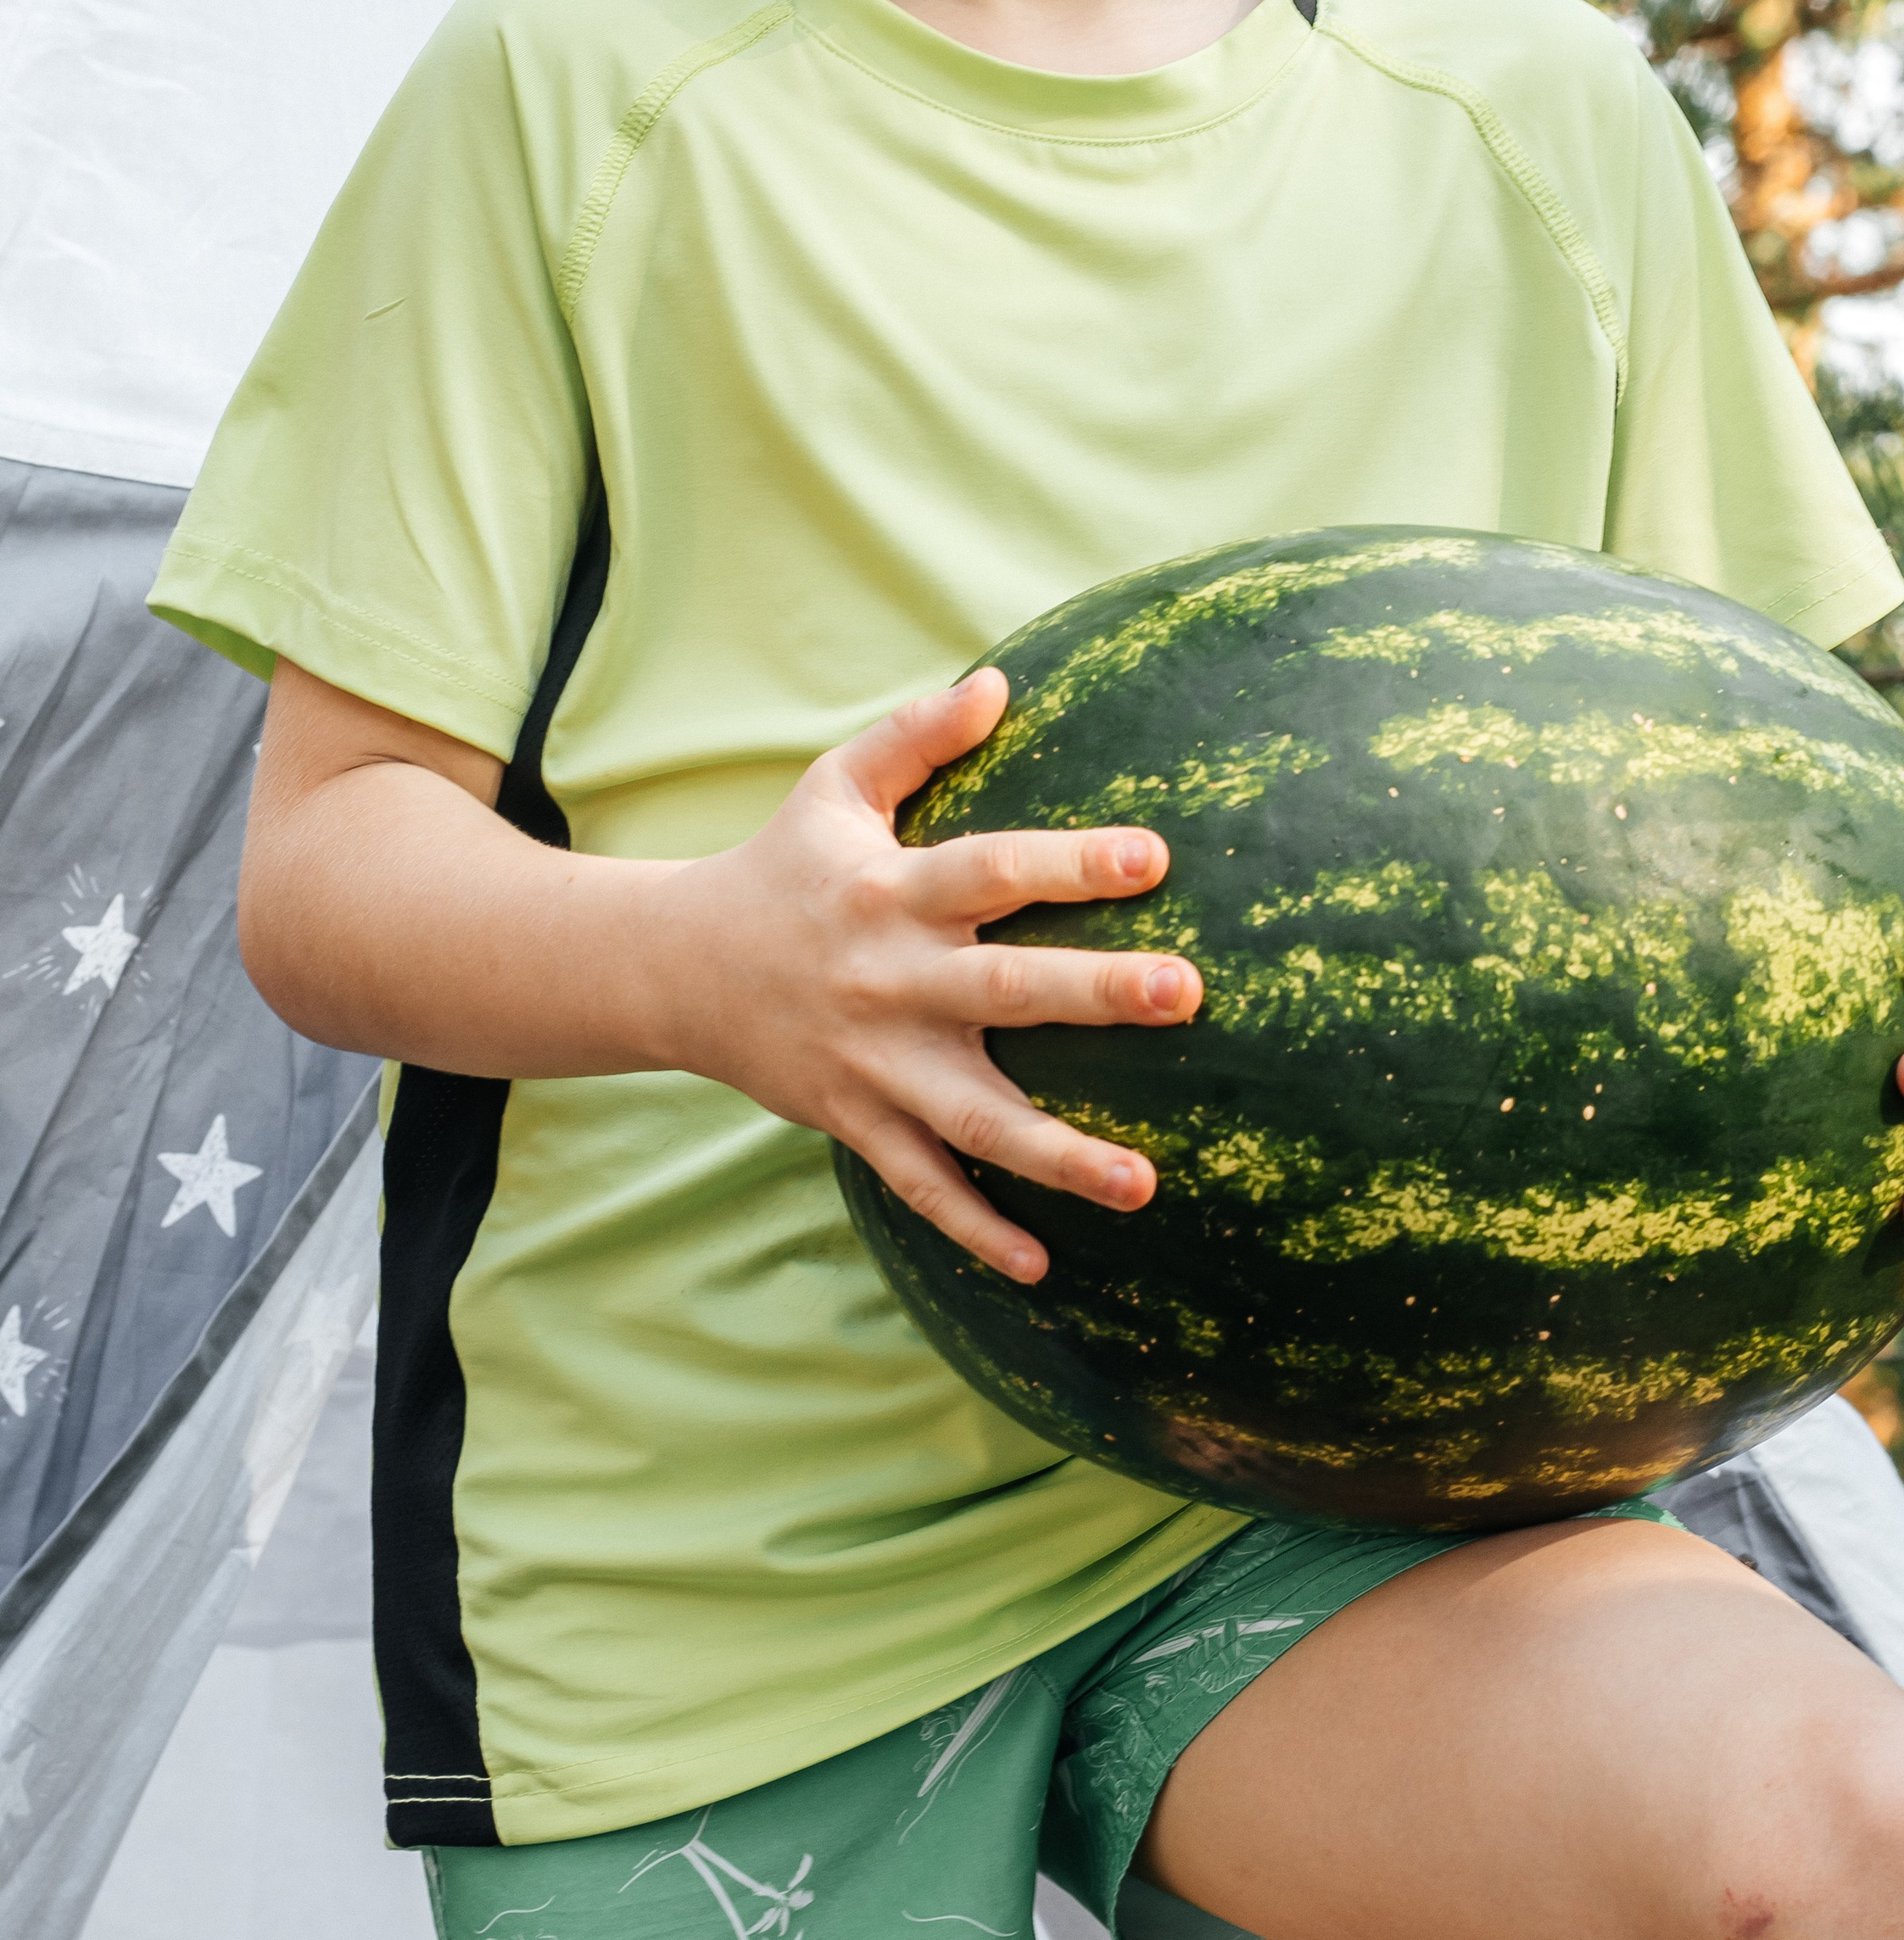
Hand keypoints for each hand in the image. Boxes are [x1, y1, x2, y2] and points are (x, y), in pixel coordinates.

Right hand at [652, 666, 1198, 1281]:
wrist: (677, 970)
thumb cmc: (781, 867)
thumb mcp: (833, 786)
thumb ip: (914, 736)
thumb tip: (1000, 680)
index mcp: (891, 891)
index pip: (991, 867)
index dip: (1070, 862)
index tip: (1155, 856)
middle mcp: (888, 979)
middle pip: (1002, 990)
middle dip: (1095, 994)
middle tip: (1185, 993)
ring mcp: (873, 1063)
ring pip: (975, 1116)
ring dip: (1060, 1154)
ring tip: (1145, 1182)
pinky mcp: (856, 1123)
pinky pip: (921, 1186)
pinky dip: (975, 1228)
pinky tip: (1041, 1264)